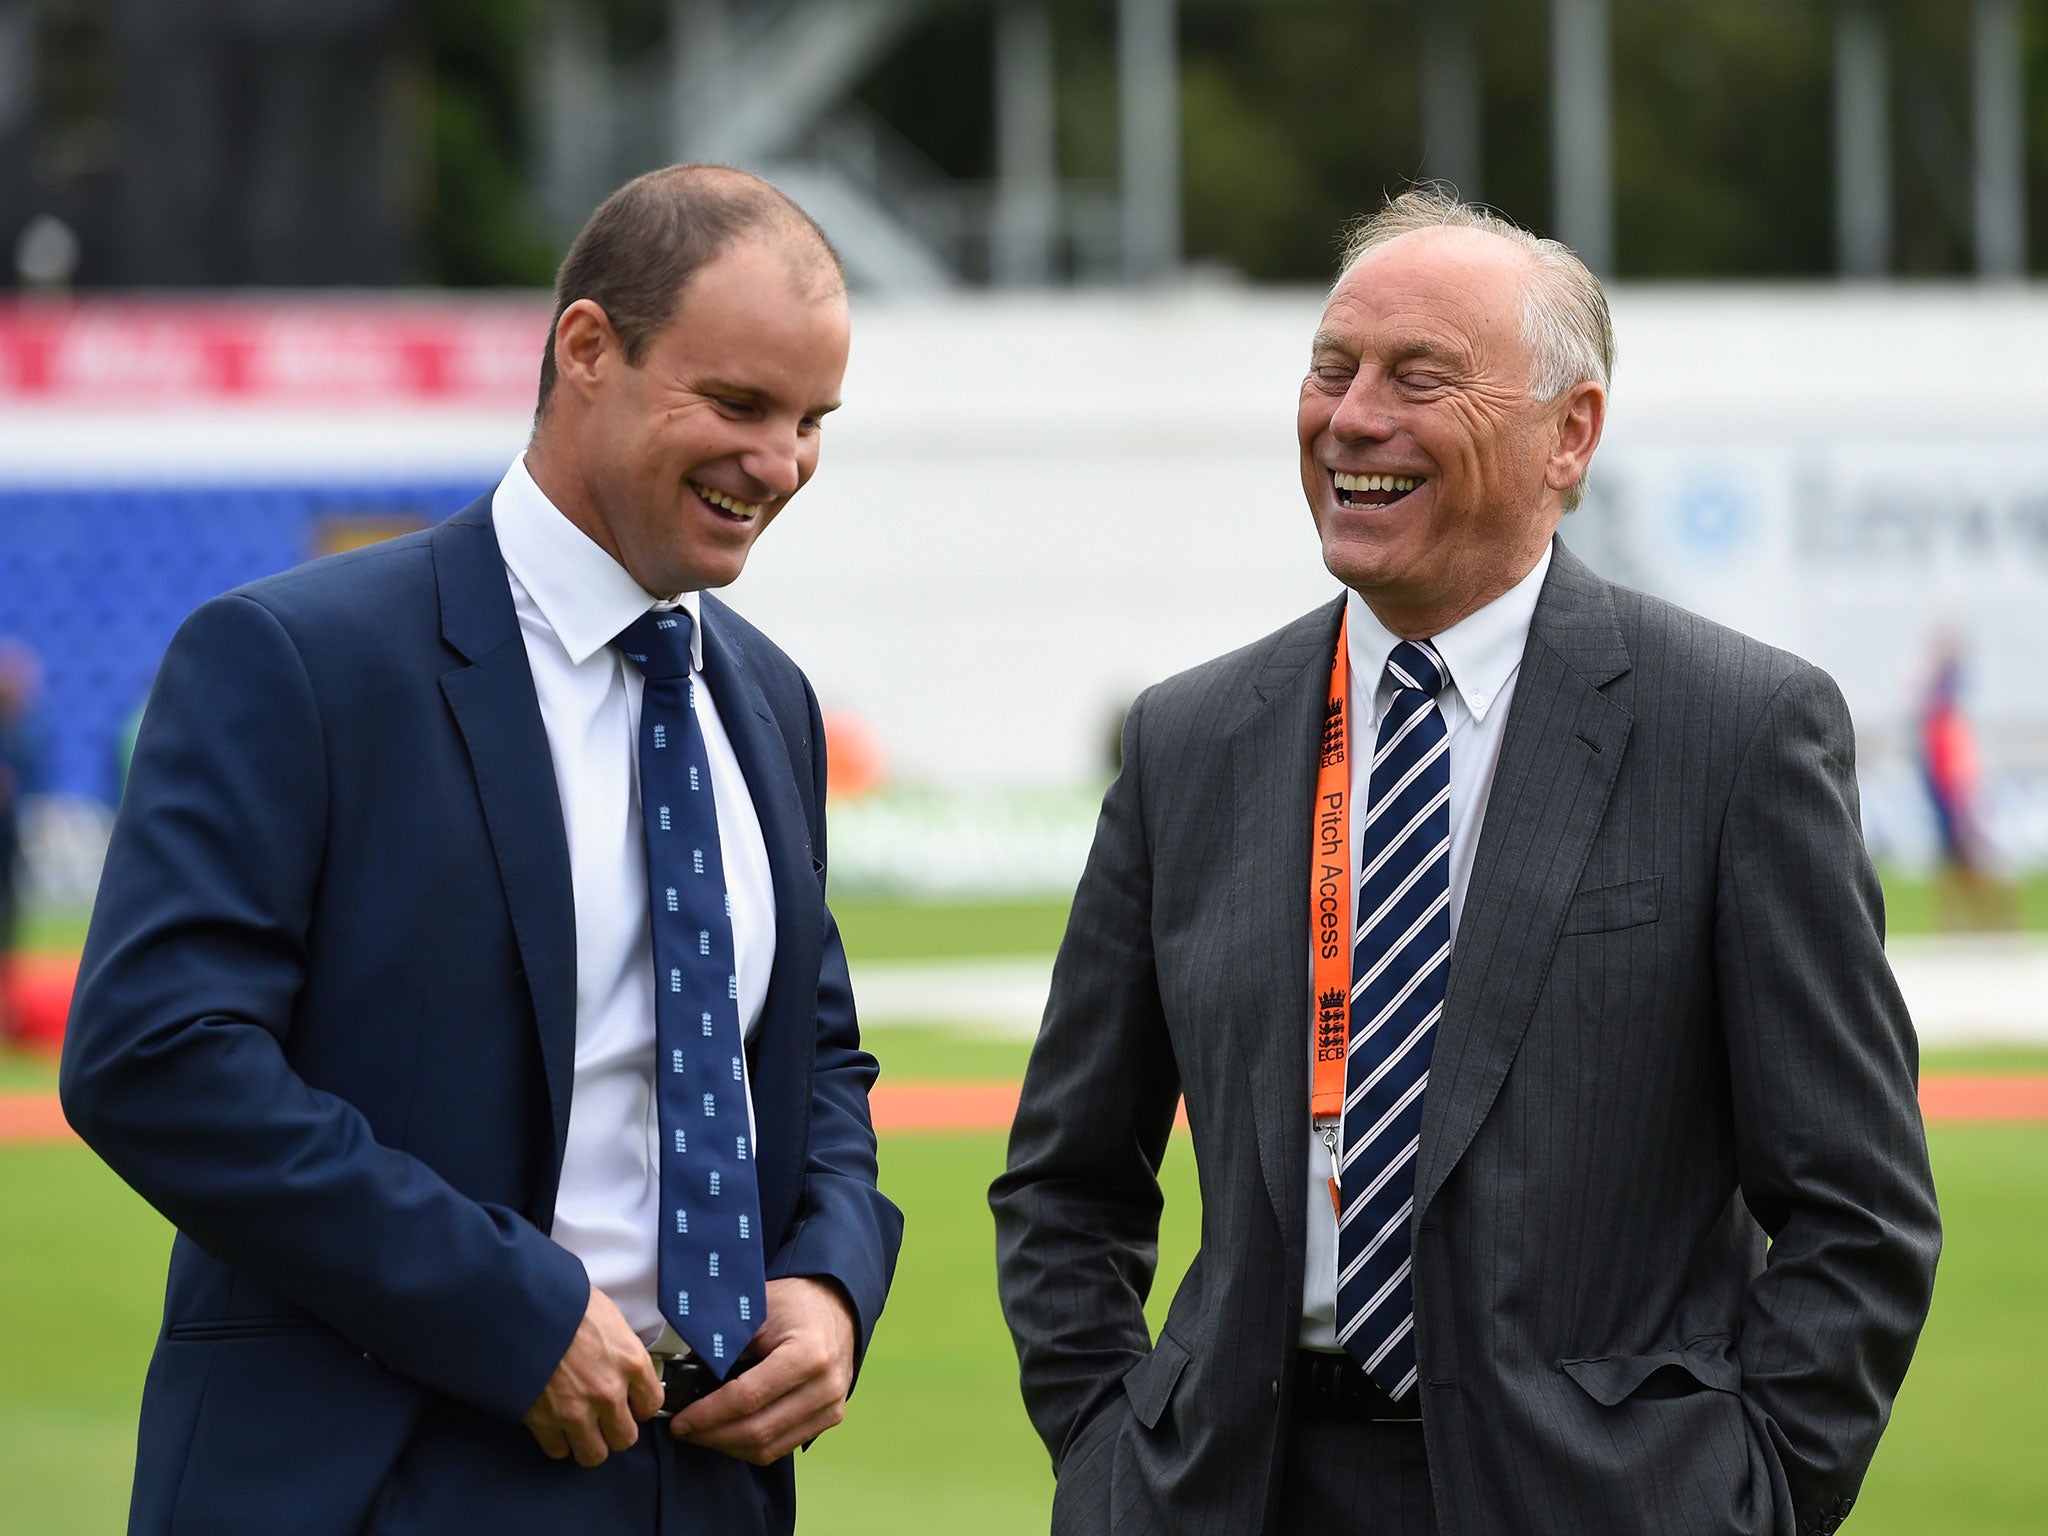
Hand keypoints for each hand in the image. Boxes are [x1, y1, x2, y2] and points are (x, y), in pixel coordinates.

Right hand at [523, 1284, 663, 1467]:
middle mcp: (609, 1391)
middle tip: (604, 1419)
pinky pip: (558, 1451)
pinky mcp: (544, 1420)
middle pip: (625, 1438)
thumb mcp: (609, 1318)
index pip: (652, 1405)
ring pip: (594, 1454)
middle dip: (615, 1431)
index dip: (639, 1406)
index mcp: (631, 1362)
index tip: (630, 1404)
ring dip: (589, 1443)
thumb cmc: (565, 1303)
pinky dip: (557, 1442)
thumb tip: (622, 1362)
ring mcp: (577, 1410)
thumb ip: (621, 1349)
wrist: (523, 1305)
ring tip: (581, 1429)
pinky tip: (555, 1426)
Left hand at [669, 1276, 856, 1463]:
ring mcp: (831, 1406)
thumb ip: (725, 1342)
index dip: (708, 1414)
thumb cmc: (792, 1305)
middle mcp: (825, 1385)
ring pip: (768, 1448)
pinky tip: (727, 1433)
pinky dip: (749, 1447)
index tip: (680, 1420)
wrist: (834, 1306)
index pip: (748, 1397)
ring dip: (728, 1446)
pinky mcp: (829, 1418)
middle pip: (758, 1430)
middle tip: (683, 1430)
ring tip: (701, 1433)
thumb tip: (683, 1373)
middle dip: (712, 1435)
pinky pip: (781, 1448)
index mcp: (808, 1353)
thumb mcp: (756, 1310)